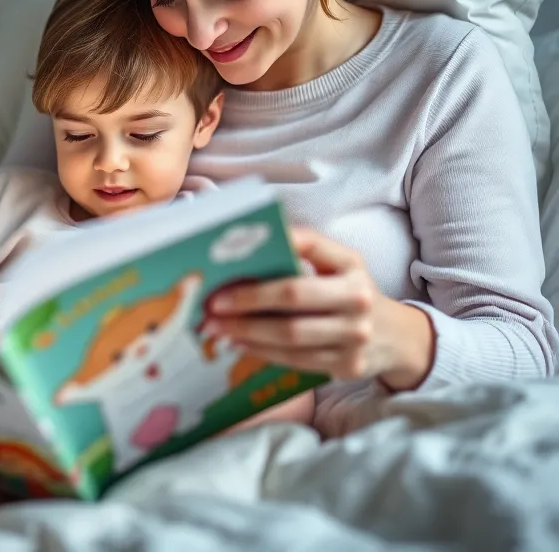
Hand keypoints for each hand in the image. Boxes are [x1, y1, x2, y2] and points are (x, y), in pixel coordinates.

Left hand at [201, 227, 433, 388]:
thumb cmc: (349, 294)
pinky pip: (295, 359)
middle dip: (247, 299)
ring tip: (216, 327)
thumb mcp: (338, 267)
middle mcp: (358, 297)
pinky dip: (261, 351)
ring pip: (290, 334)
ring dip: (246, 330)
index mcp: (351, 264)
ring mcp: (356, 336)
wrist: (397, 338)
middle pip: (293, 296)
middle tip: (213, 303)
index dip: (273, 246)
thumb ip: (301, 255)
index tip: (233, 255)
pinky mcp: (348, 365)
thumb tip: (243, 250)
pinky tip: (238, 343)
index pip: (309, 245)